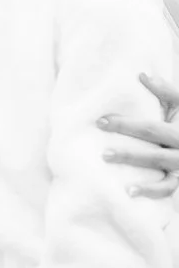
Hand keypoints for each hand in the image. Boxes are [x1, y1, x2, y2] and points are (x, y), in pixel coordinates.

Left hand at [98, 73, 178, 198]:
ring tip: (111, 166)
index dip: (125, 125)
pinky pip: (167, 189)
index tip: (101, 122)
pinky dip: (150, 192)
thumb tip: (142, 75)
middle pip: (151, 152)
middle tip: (103, 152)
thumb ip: (166, 90)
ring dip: (134, 169)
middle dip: (126, 152)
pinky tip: (129, 192)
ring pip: (157, 170)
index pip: (149, 128)